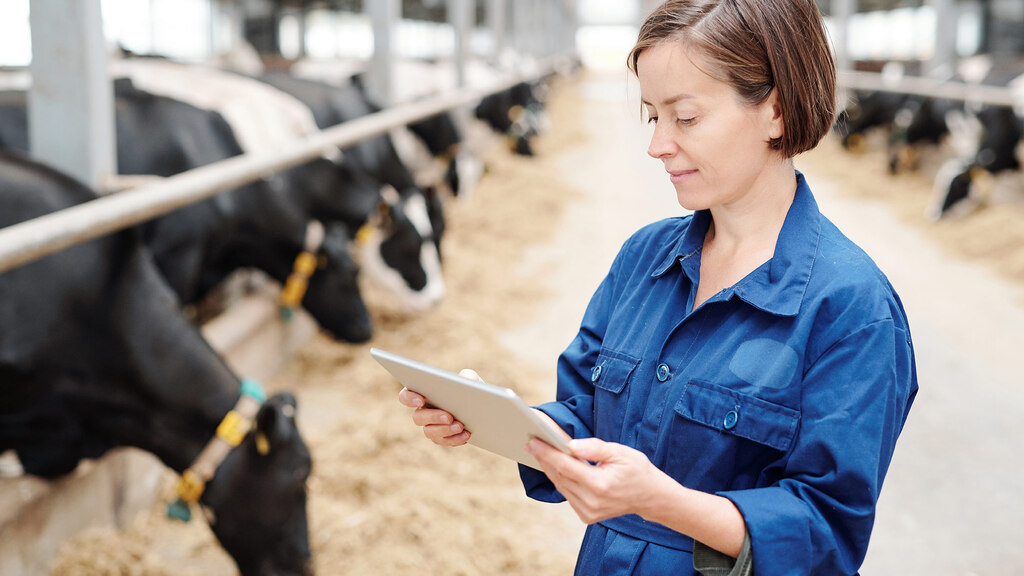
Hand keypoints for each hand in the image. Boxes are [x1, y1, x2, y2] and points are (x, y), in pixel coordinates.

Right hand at [397, 368, 478, 446]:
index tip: (420, 400)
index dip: (409, 398)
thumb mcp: (470, 379)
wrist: (480, 408)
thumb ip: (465, 376)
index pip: (406, 396)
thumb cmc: (470, 389)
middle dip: (433, 417)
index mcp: (422, 393)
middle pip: (418, 417)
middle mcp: (422, 411)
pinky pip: (444, 441)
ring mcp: (431, 426)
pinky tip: (466, 434)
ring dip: (445, 430)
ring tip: (460, 426)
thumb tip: (463, 381)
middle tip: (449, 416)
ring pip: (429, 432)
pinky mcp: (442, 437)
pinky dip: (456, 438)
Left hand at [526, 436, 662, 523]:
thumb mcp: (621, 452)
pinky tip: (554, 466)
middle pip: (560, 476)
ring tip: (539, 451)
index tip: (533, 441)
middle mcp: (592, 501)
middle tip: (531, 443)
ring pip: (561, 486)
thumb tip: (570, 446)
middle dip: (544, 458)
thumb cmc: (636, 470)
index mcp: (600, 484)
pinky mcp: (587, 516)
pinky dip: (560, 479)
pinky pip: (567, 494)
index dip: (547, 453)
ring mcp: (588, 512)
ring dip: (549, 468)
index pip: (566, 466)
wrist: (650, 497)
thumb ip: (595, 448)